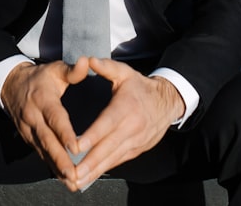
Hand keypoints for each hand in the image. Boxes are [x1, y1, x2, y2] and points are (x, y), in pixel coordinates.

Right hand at [0, 58, 91, 189]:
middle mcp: (33, 117)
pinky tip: (62, 178)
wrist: (11, 85)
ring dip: (56, 168)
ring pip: (43, 151)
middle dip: (61, 159)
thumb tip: (86, 62)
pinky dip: (50, 167)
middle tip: (74, 174)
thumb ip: (72, 71)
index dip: (65, 133)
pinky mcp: (28, 138)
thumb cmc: (40, 78)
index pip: (55, 118)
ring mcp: (28, 129)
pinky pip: (40, 154)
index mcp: (43, 99)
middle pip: (48, 141)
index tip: (76, 147)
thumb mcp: (54, 69)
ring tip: (71, 182)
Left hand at [69, 57, 184, 190]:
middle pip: (108, 148)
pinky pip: (118, 161)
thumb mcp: (125, 73)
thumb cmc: (140, 87)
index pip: (106, 124)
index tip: (76, 147)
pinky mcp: (137, 150)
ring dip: (95, 171)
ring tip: (77, 181)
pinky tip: (90, 177)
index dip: (92, 136)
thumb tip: (88, 60)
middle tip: (72, 173)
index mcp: (126, 108)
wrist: (167, 102)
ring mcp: (135, 141)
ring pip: (113, 159)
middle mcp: (132, 128)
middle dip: (89, 162)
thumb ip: (106, 67)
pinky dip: (104, 169)